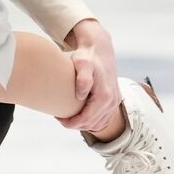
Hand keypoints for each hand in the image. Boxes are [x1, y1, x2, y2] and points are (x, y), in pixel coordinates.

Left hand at [56, 19, 121, 133]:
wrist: (99, 48)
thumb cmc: (87, 56)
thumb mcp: (82, 64)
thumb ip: (82, 78)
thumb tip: (81, 95)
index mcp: (105, 96)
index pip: (87, 119)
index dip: (71, 123)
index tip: (58, 118)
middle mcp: (112, 101)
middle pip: (92, 124)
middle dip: (75, 124)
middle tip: (61, 118)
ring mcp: (115, 101)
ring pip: (98, 124)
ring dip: (83, 124)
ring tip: (69, 116)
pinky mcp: (114, 100)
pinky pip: (103, 119)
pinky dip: (91, 121)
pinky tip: (80, 114)